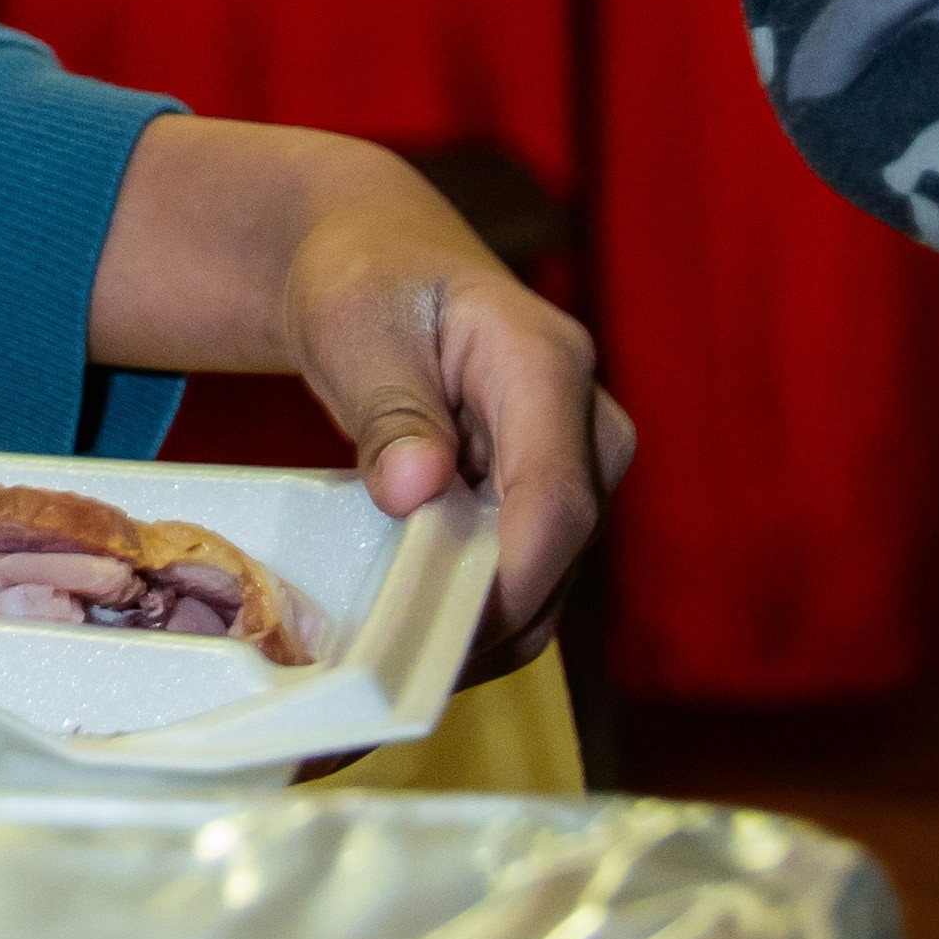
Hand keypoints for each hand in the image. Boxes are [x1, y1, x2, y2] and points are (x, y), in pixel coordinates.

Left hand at [86, 115, 632, 662]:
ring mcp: (577, 469)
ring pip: (545, 583)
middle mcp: (586, 424)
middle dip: (481, 622)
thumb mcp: (353, 326)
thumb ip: (389, 409)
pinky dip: (469, 616)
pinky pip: (524, 580)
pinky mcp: (551, 505)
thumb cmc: (367, 280)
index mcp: (546, 362)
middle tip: (391, 676)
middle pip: (557, 554)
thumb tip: (414, 492)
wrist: (383, 263)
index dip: (508, 580)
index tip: (438, 638)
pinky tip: (405, 642)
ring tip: (385, 671)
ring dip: (472, 631)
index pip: (554, 498)